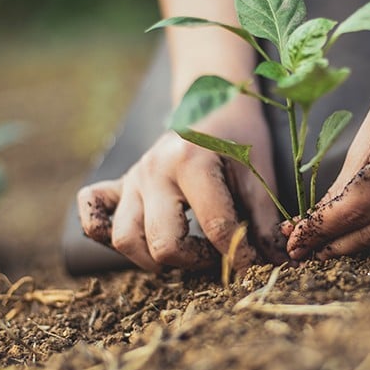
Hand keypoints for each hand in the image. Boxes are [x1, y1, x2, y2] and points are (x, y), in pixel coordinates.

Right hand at [78, 96, 286, 271]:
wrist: (213, 102)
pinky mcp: (119, 184)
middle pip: (162, 243)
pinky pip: (93, 214)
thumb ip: (263, 219)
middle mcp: (153, 170)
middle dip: (195, 261)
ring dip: (155, 258)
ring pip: (125, 239)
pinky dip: (105, 234)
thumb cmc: (239, 137)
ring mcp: (132, 178)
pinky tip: (139, 239)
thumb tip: (276, 263)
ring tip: (186, 252)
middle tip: (217, 255)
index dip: (239, 256)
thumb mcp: (259, 172)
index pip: (214, 228)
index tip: (254, 267)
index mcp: (191, 162)